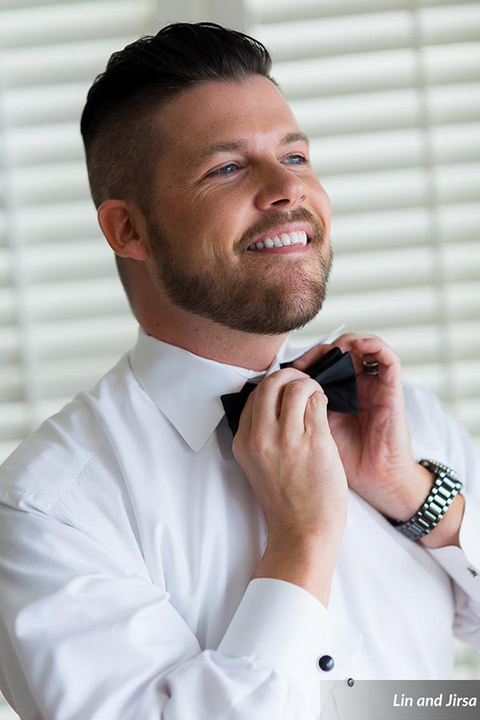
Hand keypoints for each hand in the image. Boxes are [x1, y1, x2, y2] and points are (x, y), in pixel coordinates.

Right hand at [232, 367, 347, 541]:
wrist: (303, 532)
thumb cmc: (286, 501)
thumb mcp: (258, 464)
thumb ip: (262, 433)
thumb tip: (277, 402)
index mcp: (243, 442)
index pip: (253, 395)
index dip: (272, 386)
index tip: (285, 389)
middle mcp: (261, 436)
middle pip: (271, 382)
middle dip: (290, 375)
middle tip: (302, 382)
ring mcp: (287, 438)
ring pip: (296, 387)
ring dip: (309, 384)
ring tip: (316, 394)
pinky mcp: (314, 441)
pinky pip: (317, 402)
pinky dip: (322, 397)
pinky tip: (325, 405)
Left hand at [292, 333, 419, 516]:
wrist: (374, 483)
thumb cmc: (343, 461)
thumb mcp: (313, 431)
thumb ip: (299, 408)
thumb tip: (273, 389)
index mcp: (337, 394)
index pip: (321, 363)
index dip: (304, 360)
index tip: (286, 366)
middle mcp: (356, 386)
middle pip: (339, 351)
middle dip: (320, 349)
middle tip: (304, 358)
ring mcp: (376, 386)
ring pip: (363, 346)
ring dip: (345, 341)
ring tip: (329, 348)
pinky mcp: (393, 390)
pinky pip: (388, 358)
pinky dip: (373, 345)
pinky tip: (356, 345)